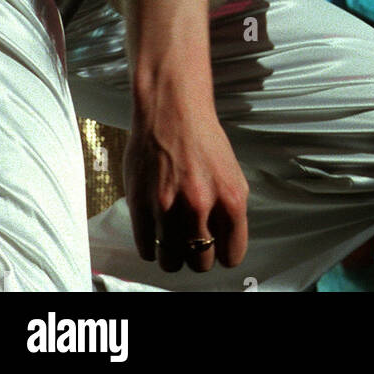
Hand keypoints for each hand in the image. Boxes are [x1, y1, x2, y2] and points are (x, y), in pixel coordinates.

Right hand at [123, 0, 247, 273]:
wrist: (172, 109)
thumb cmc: (203, 140)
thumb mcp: (232, 174)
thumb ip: (230, 213)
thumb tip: (225, 248)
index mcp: (232, 199)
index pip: (232, 256)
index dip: (224, 254)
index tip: (218, 250)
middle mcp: (202, 206)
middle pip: (201, 264)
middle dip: (198, 255)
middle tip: (193, 240)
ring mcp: (169, 208)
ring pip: (172, 262)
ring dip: (173, 256)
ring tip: (173, 240)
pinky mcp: (141, 205)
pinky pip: (147, 250)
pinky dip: (152, 247)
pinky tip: (156, 232)